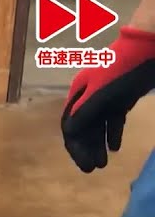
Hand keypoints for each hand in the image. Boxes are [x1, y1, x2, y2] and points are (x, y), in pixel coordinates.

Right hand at [62, 26, 154, 171]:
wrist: (146, 48)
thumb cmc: (122, 70)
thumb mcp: (101, 92)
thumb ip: (85, 113)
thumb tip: (69, 134)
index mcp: (79, 96)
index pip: (70, 126)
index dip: (75, 147)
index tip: (83, 164)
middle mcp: (88, 98)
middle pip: (83, 128)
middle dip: (86, 149)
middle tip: (92, 169)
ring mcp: (105, 98)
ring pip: (98, 126)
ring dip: (98, 144)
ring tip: (103, 163)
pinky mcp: (121, 98)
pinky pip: (113, 120)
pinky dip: (113, 133)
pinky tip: (115, 147)